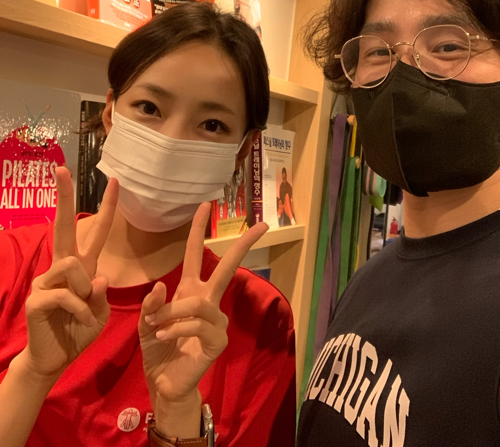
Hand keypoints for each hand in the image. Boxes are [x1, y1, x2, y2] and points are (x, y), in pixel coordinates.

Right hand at [21, 167, 117, 379]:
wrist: (55, 358)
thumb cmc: (79, 330)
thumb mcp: (100, 311)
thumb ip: (102, 294)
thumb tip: (98, 278)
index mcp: (83, 265)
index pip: (96, 230)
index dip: (107, 206)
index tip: (114, 180)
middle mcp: (64, 266)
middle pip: (64, 225)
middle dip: (64, 196)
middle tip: (61, 169)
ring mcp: (46, 280)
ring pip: (72, 266)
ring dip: (86, 290)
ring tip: (86, 311)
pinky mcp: (37, 298)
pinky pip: (66, 294)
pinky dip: (80, 310)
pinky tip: (80, 322)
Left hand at [139, 203, 267, 406]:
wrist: (164, 383)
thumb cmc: (158, 349)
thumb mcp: (146, 322)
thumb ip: (152, 303)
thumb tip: (162, 284)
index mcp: (191, 290)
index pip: (196, 254)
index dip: (198, 230)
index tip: (205, 206)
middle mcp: (208, 300)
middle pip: (229, 267)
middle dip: (244, 244)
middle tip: (262, 226)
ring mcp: (217, 320)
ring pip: (199, 301)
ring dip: (172, 312)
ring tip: (155, 325)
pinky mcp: (218, 340)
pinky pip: (198, 323)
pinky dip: (176, 328)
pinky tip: (163, 336)